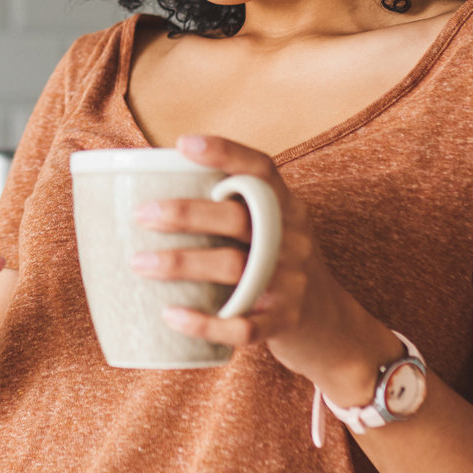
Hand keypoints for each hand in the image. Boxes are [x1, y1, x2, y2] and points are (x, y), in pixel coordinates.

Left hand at [128, 133, 401, 408]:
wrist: (334, 327)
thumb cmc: (282, 269)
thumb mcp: (275, 232)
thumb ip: (233, 211)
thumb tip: (152, 192)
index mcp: (287, 210)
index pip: (262, 170)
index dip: (225, 152)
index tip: (183, 144)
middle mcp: (293, 240)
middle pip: (239, 219)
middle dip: (186, 213)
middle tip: (141, 214)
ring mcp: (291, 282)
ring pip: (234, 268)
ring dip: (181, 264)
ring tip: (139, 262)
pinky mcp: (285, 322)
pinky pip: (243, 327)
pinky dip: (204, 323)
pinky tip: (170, 315)